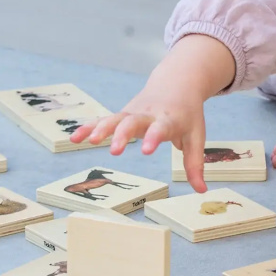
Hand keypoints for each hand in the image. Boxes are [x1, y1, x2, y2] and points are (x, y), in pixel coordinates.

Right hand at [69, 34, 235, 192]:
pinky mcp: (122, 114)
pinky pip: (103, 119)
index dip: (154, 138)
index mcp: (169, 119)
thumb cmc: (188, 115)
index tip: (146, 151)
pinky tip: (74, 138)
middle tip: (114, 150)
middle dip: (122, 134)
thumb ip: (195, 164)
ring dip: (101, 128)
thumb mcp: (196, 136)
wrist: (178, 84)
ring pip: (115, 118)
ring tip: (89, 141)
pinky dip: (89, 127)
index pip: (161, 128)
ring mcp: (133, 112)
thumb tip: (201, 190)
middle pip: (133, 122)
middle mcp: (149, 114)